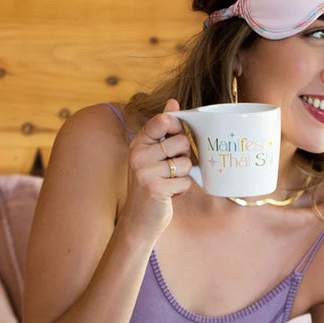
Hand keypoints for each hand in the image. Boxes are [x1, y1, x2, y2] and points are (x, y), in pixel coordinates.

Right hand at [123, 99, 192, 239]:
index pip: (164, 121)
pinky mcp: (155, 188)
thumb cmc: (151, 185)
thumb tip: (173, 101)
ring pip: (186, 163)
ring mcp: (145, 171)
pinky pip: (185, 182)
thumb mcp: (152, 155)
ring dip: (183, 176)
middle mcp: (138, 154)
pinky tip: (168, 195)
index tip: (173, 141)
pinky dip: (181, 190)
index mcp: (138, 142)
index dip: (177, 128)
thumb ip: (163, 129)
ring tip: (168, 183)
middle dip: (184, 157)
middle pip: (182, 142)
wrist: (138, 221)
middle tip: (171, 170)